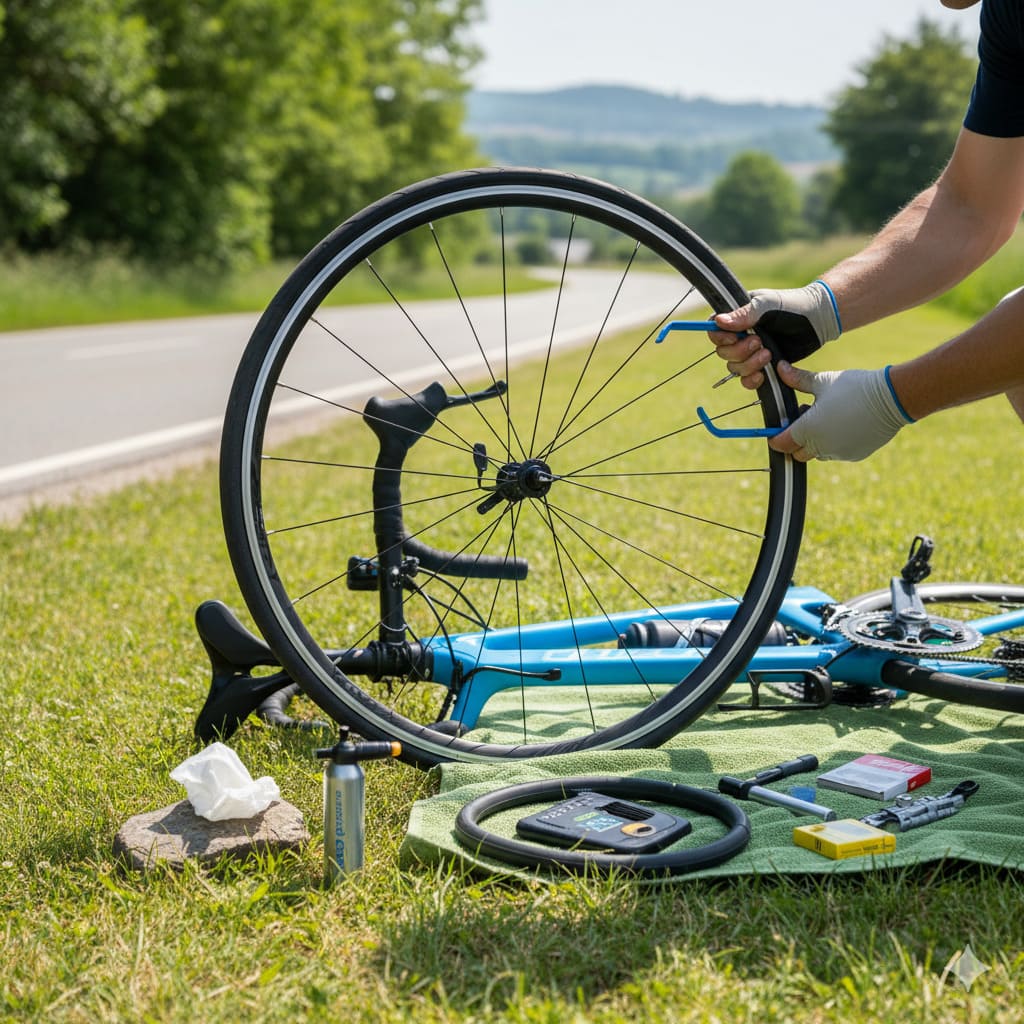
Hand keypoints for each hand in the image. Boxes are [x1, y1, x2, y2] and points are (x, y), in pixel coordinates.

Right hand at [708, 281, 841, 388]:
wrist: (819, 320)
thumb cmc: (793, 305)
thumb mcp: (767, 305)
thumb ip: (744, 314)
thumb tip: (719, 321)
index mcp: (737, 317)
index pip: (714, 331)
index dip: (720, 338)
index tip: (735, 337)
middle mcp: (740, 335)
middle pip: (723, 353)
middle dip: (740, 352)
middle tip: (760, 342)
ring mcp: (751, 352)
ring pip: (734, 368)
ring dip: (749, 365)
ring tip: (769, 354)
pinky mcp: (762, 366)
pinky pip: (746, 380)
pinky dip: (751, 380)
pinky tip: (763, 374)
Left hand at [769, 362, 913, 461]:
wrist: (892, 398)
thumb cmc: (854, 388)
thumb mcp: (822, 381)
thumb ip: (797, 379)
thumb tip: (779, 368)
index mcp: (807, 430)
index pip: (781, 444)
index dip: (776, 436)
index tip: (778, 428)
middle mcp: (820, 447)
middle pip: (797, 452)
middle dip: (795, 439)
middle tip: (804, 417)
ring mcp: (838, 453)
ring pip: (817, 454)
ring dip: (815, 441)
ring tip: (826, 416)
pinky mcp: (854, 455)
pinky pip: (836, 452)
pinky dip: (834, 442)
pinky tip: (843, 422)